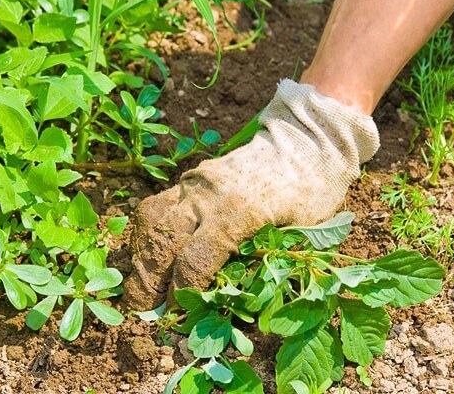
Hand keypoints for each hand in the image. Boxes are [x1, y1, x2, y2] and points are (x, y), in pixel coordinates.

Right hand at [122, 79, 379, 309]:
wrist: (307, 139)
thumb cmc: (312, 191)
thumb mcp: (302, 233)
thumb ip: (266, 263)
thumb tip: (230, 299)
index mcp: (237, 213)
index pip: (194, 261)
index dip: (181, 293)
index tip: (177, 314)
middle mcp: (207, 196)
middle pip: (162, 242)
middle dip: (147, 280)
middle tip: (144, 308)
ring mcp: (195, 183)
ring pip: (151, 220)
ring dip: (140, 254)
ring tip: (141, 281)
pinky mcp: (191, 177)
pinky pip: (158, 204)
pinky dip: (148, 231)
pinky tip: (150, 251)